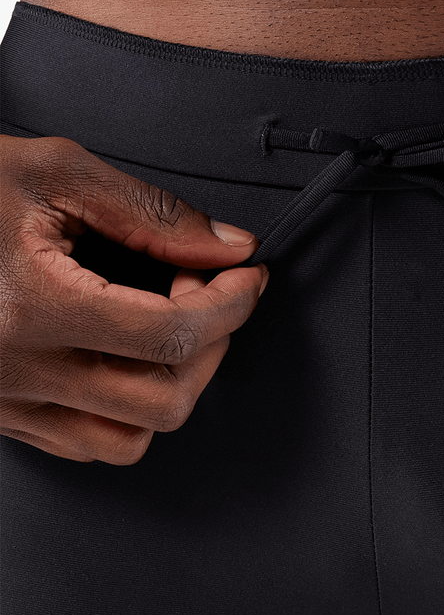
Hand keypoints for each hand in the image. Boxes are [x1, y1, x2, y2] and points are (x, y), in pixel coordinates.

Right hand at [0, 135, 267, 462]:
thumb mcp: (54, 172)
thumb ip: (151, 214)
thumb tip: (229, 247)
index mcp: (31, 307)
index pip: (172, 334)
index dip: (233, 302)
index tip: (247, 274)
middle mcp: (14, 371)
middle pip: (164, 401)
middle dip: (213, 345)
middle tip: (206, 290)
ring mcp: (0, 401)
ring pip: (129, 439)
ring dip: (174, 385)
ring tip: (169, 325)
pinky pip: (84, 442)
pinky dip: (126, 408)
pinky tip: (124, 353)